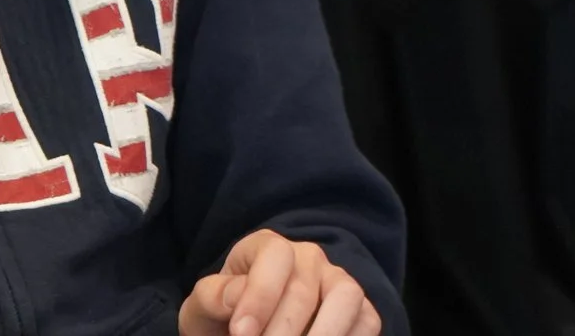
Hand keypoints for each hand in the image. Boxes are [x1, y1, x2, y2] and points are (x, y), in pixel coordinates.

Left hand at [179, 231, 380, 335]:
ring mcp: (338, 282)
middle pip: (305, 288)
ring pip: (346, 296)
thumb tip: (234, 298)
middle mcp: (308, 258)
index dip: (260, 295)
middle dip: (282, 331)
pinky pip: (368, 321)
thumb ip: (213, 297)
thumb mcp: (206, 307)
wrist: (247, 332)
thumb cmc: (226, 316)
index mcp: (267, 247)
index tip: (241, 333)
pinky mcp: (361, 310)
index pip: (275, 255)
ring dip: (322, 334)